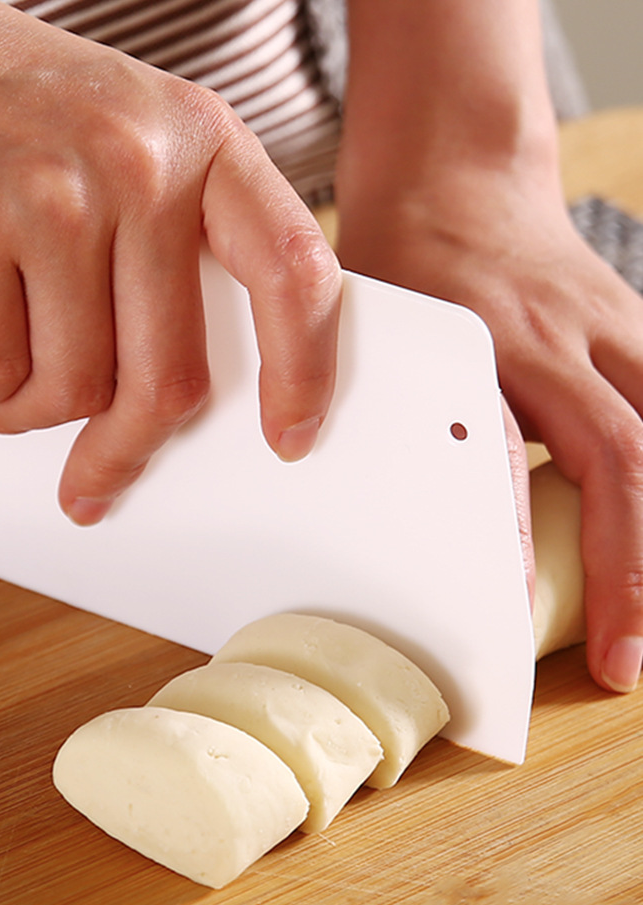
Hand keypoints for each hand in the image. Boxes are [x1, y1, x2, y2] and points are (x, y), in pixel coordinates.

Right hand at [0, 0, 340, 523]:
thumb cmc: (24, 110)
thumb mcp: (134, 139)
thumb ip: (179, 242)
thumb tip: (189, 390)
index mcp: (205, 140)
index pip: (295, 273)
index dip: (304, 370)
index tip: (291, 435)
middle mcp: (139, 164)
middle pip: (169, 373)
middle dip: (129, 449)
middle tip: (100, 476)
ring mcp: (52, 195)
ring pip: (76, 388)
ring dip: (38, 418)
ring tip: (9, 398)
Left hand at [337, 165, 642, 693]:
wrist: (456, 171)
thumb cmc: (403, 256)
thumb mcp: (367, 321)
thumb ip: (378, 406)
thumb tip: (360, 511)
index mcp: (480, 340)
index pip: (506, 450)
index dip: (516, 536)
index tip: (514, 615)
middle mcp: (560, 338)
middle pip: (623, 454)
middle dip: (632, 566)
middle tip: (625, 662)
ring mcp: (610, 329)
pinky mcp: (634, 328)